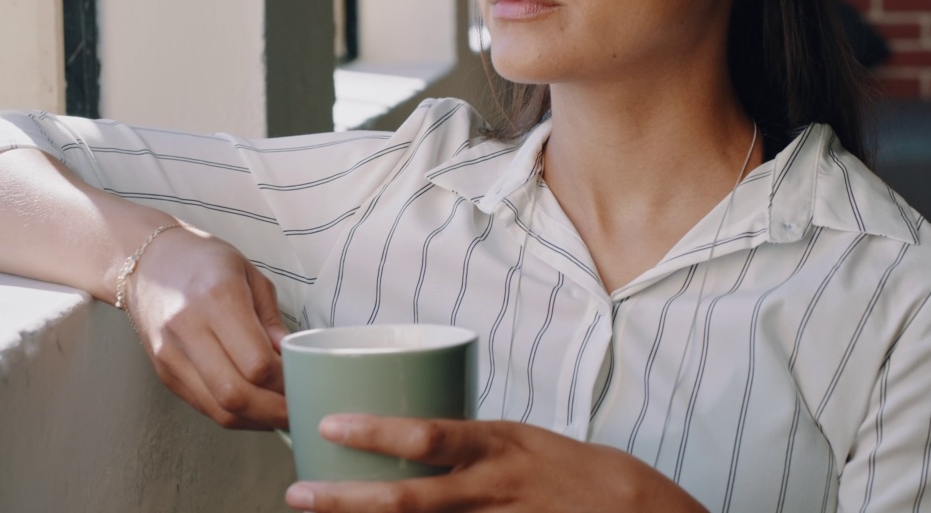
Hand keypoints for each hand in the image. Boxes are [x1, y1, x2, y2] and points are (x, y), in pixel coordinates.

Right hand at [125, 226, 289, 429]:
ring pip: (219, 409)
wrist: (148, 264)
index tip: (304, 380)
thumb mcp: (250, 275)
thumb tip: (294, 358)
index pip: (257, 362)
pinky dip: (235, 415)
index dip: (285, 381)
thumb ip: (272, 321)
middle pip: (236, 394)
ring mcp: (172, 356)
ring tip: (281, 414)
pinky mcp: (165, 373)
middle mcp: (189, 330)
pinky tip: (255, 409)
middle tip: (299, 408)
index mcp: (218, 298)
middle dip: (274, 411)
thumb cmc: (206, 263)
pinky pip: (205, 407)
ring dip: (256, 420)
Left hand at [284, 415, 708, 512]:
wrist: (633, 508)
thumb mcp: (517, 440)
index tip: (327, 425)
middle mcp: (493, 486)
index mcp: (495, 444)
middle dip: (346, 501)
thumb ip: (466, 448)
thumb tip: (407, 448)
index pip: (428, 436)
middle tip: (297, 495)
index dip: (374, 432)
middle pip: (409, 500)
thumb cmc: (569, 468)